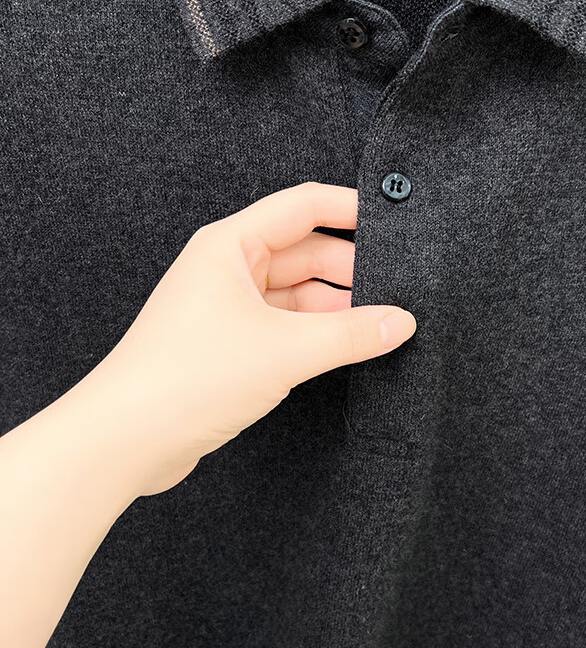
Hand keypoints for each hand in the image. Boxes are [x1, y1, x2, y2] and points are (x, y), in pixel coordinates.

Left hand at [85, 181, 416, 498]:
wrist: (125, 441)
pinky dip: (317, 333)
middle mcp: (227, 270)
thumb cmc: (184, 380)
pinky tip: (347, 346)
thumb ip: (350, 334)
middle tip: (399, 288)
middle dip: (351, 267)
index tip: (396, 221)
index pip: (303, 206)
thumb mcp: (284, 351)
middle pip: (305, 250)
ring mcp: (228, 308)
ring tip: (381, 322)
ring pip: (297, 292)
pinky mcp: (230, 346)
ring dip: (336, 305)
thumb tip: (399, 322)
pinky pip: (285, 326)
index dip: (351, 209)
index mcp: (230, 246)